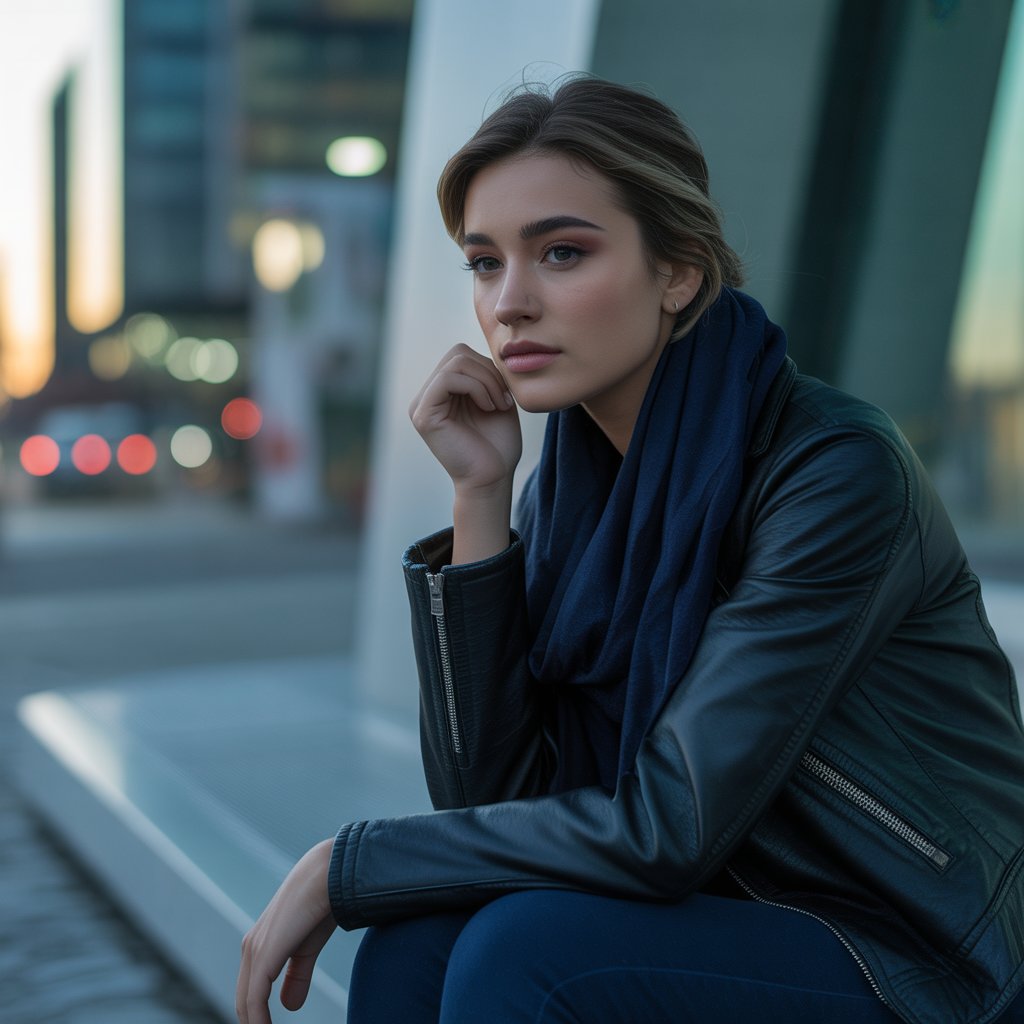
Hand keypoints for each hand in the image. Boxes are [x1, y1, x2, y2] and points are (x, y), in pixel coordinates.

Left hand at [236, 838, 335, 1022]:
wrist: (328, 874)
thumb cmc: (321, 904)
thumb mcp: (308, 947)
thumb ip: (298, 975)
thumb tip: (290, 1007)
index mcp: (260, 944)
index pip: (251, 992)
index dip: (257, 1017)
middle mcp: (251, 947)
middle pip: (244, 1002)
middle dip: (254, 1023)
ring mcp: (255, 951)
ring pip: (246, 1004)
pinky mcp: (263, 956)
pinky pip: (254, 1000)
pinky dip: (259, 1022)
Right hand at [409, 344, 521, 492]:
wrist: (494, 478)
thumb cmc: (498, 444)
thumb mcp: (496, 399)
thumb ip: (486, 374)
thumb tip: (489, 346)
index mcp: (442, 392)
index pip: (461, 354)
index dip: (489, 366)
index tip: (507, 393)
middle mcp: (427, 396)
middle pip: (457, 353)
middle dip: (488, 371)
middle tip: (503, 398)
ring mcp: (421, 405)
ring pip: (453, 363)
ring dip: (485, 380)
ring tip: (498, 404)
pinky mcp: (422, 415)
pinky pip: (446, 379)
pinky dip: (474, 387)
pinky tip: (488, 407)